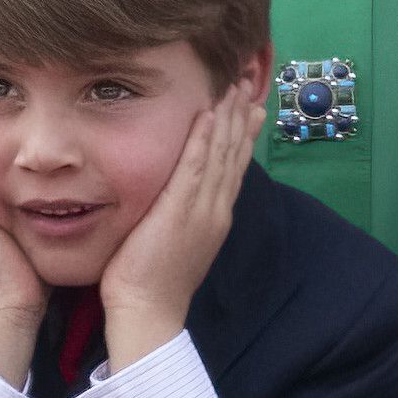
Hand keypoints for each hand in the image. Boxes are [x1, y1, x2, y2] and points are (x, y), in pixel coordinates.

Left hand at [99, 83, 266, 372]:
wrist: (148, 311)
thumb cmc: (151, 282)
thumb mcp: (175, 242)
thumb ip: (181, 217)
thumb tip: (178, 198)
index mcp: (215, 218)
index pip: (234, 167)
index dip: (243, 135)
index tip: (249, 107)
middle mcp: (216, 210)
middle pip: (235, 155)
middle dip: (241, 118)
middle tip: (246, 85)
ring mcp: (202, 211)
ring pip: (222, 156)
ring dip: (228, 119)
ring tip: (232, 88)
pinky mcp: (181, 212)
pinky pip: (197, 168)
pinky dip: (205, 140)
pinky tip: (208, 115)